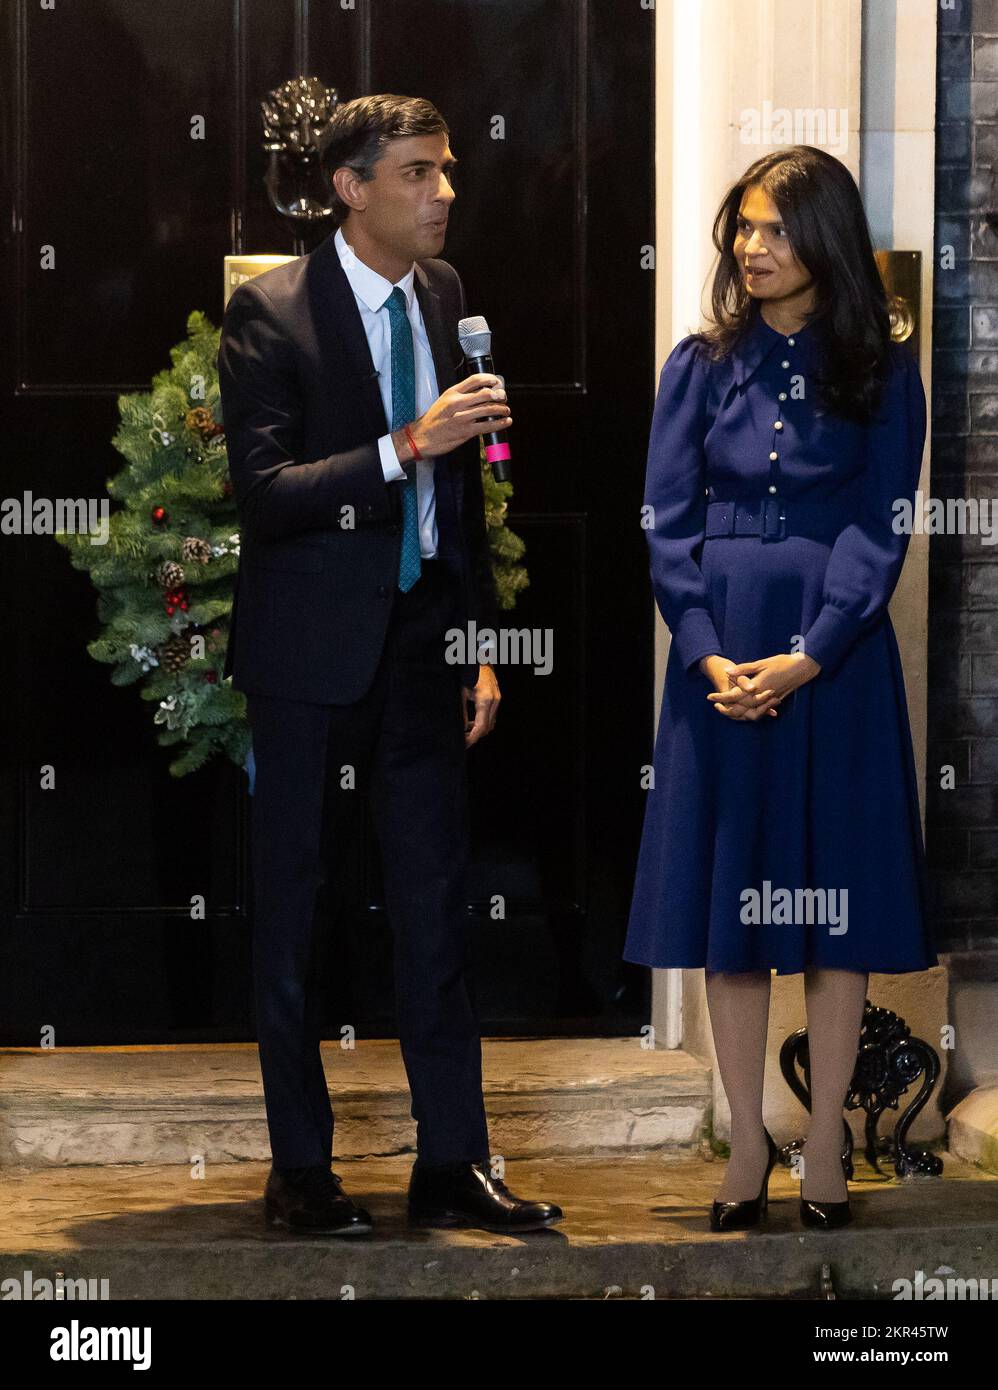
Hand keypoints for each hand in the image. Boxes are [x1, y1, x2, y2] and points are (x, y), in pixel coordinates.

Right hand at [394, 375, 511, 460]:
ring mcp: (462, 417)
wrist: (421, 438)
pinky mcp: (465, 432)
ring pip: (488, 409)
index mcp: (452, 393)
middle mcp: (457, 403)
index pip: (474, 380)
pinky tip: (506, 422)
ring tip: (506, 410)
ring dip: (502, 409)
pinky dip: (500, 424)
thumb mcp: (443, 401)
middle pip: (485, 394)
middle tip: (504, 397)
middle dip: (499, 395)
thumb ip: (460, 397)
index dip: (489, 378)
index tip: (496, 381)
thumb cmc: (433, 420)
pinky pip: (487, 426)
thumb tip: (480, 395)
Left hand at [461, 663, 500, 746]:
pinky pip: (492, 716)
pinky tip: (472, 722)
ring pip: (491, 723)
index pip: (481, 726)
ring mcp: (498, 699)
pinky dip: (483, 722)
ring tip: (465, 732)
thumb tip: (462, 727)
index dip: (472, 738)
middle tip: (463, 741)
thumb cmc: (469, 673)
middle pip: (487, 728)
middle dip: (475, 736)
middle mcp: (494, 701)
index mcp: (485, 700)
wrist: (480, 658)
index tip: (464, 744)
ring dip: (480, 729)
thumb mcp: (462, 693)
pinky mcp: (497, 698)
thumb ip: (463, 711)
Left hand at [703, 651, 820, 720]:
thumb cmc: (782, 662)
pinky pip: (759, 711)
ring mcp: (769, 701)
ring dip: (737, 712)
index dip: (721, 697)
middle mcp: (762, 696)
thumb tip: (727, 672)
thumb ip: (744, 669)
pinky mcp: (774, 702)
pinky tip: (743, 708)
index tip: (709, 697)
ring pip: (749, 713)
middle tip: (715, 704)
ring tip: (726, 707)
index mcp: (757, 686)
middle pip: (740, 708)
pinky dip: (749, 712)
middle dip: (726, 708)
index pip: (734, 696)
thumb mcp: (762, 663)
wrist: (802, 668)